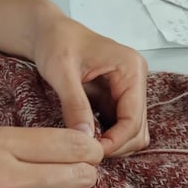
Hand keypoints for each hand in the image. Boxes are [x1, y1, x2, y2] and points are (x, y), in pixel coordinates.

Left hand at [32, 14, 149, 157]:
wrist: (50, 33)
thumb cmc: (57, 43)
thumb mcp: (62, 72)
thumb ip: (74, 104)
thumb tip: (84, 138)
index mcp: (131, 70)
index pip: (133, 119)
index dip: (114, 142)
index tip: (89, 153)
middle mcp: (135, 81)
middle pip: (137, 130)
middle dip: (115, 146)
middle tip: (84, 154)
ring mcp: (127, 91)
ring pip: (131, 132)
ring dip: (111, 144)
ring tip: (82, 146)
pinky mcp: (114, 99)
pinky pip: (117, 127)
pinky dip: (104, 138)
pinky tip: (83, 138)